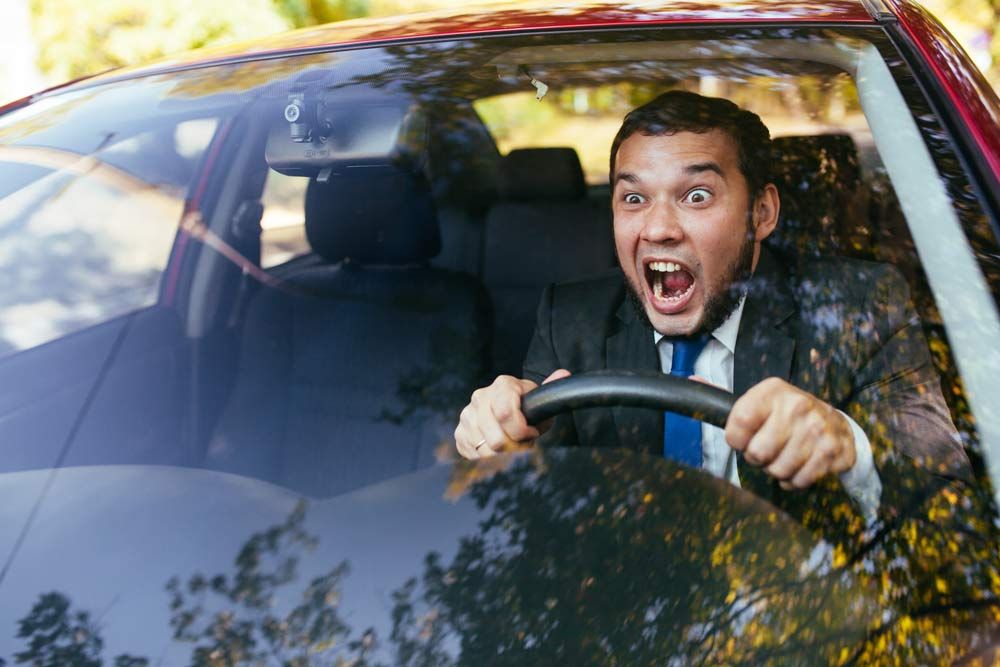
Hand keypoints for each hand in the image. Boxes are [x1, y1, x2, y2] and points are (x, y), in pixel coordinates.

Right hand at [455, 369, 570, 458]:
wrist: (504, 409)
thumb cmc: (527, 407)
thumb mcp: (540, 399)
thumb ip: (551, 389)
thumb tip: (564, 374)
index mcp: (502, 385)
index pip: (505, 413)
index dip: (521, 431)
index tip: (532, 434)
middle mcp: (480, 397)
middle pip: (496, 439)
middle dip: (515, 448)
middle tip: (524, 443)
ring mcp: (467, 414)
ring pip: (485, 451)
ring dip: (503, 455)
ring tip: (512, 445)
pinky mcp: (460, 432)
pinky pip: (473, 455)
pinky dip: (488, 459)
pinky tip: (498, 449)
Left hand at [725, 377, 855, 489]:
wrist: (836, 424)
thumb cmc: (787, 416)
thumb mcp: (760, 401)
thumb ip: (726, 399)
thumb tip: (693, 380)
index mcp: (773, 390)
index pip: (739, 421)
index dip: (736, 438)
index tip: (743, 438)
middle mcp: (797, 406)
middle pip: (757, 452)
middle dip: (758, 458)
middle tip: (768, 449)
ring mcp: (817, 429)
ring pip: (777, 470)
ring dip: (777, 470)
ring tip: (785, 455)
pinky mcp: (831, 451)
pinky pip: (798, 481)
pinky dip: (795, 480)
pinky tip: (800, 465)